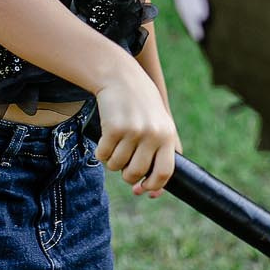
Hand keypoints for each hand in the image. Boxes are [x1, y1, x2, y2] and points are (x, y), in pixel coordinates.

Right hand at [94, 62, 179, 196]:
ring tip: (114, 146)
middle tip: (123, 165)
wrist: (120, 77)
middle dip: (127, 175)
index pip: (164, 172)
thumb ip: (159, 152)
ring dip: (112, 162)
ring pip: (117, 166)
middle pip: (136, 172)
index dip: (153, 185)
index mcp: (167, 135)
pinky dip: (101, 152)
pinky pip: (103, 155)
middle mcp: (152, 134)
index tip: (143, 187)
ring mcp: (133, 131)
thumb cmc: (141, 105)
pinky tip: (104, 140)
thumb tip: (150, 192)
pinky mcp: (113, 128)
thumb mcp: (159, 123)